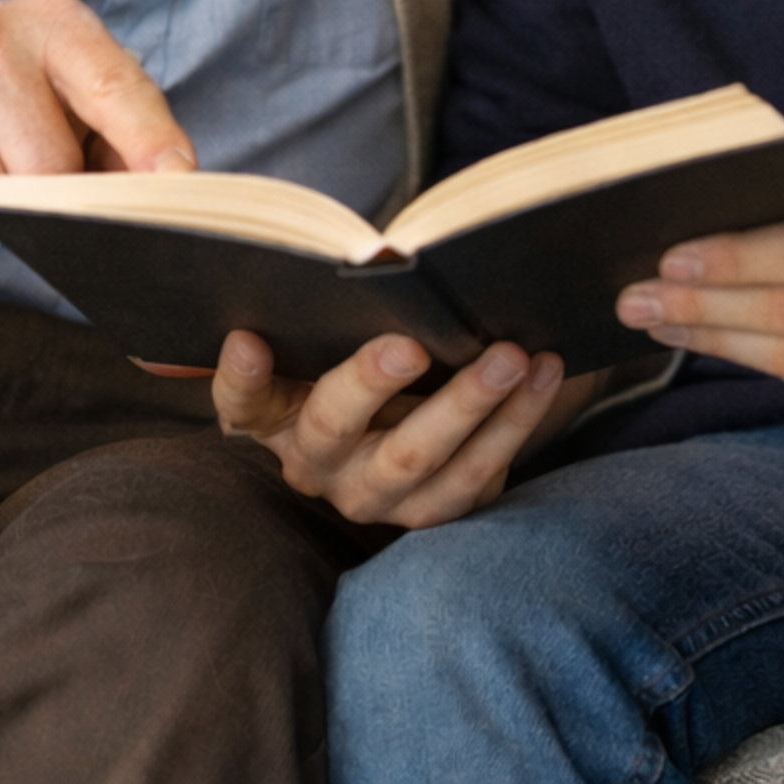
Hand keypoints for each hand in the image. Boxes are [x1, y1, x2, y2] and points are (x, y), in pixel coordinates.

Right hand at [0, 0, 194, 250]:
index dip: (148, 138)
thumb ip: (125, 136)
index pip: (113, 84)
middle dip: (49, 196)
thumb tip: (167, 188)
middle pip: (47, 168)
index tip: (177, 179)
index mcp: (54, 21)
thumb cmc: (14, 96)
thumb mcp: (73, 93)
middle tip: (29, 171)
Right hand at [211, 329, 571, 527]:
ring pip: (417, 458)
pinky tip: (546, 375)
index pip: (241, 402)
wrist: (420, 405)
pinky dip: (515, 423)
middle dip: (371, 383)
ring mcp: (374, 495)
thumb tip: (339, 274)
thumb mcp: (331, 335)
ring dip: (469, 405)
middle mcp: (316, 464)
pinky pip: (475, 475)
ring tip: (512, 355)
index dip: (238, 378)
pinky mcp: (432, 508)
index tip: (248, 339)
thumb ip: (320, 310)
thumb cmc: (361, 350)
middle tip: (412, 344)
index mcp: (275, 415)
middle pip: (333, 427)